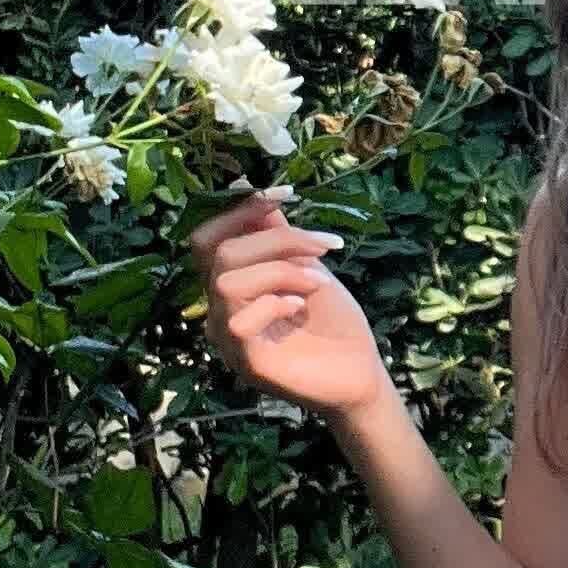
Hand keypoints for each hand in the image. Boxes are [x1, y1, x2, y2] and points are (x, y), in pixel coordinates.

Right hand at [189, 186, 392, 422]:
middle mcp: (219, 310)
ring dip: (281, 270)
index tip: (284, 193)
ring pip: (226, 282)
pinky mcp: (244, 363)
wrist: (360, 373)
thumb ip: (279, 236)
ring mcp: (228, 339)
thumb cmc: (333, 322)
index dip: (239, 210)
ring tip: (318, 281)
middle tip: (323, 246)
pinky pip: (238, 321)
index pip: (208, 239)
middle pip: (220, 253)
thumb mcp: (308, 266)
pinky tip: (302, 307)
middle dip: (277, 240)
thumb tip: (258, 195)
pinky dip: (275, 303)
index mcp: (231, 285)